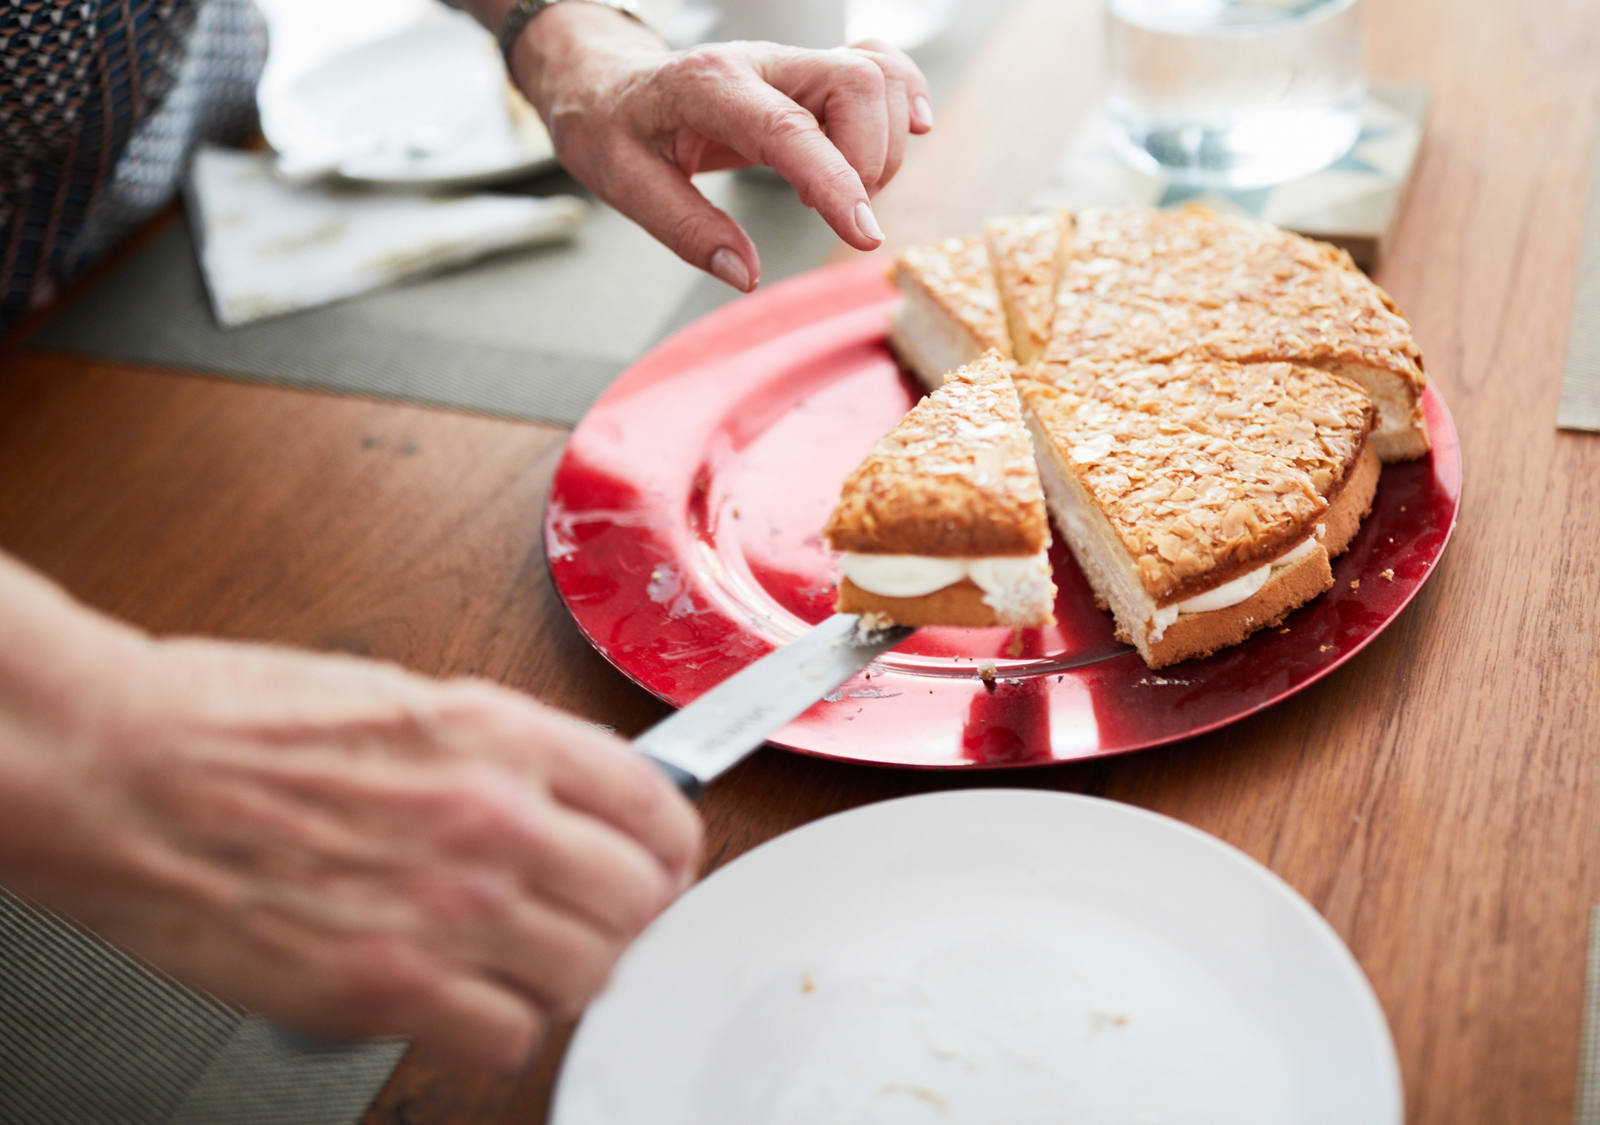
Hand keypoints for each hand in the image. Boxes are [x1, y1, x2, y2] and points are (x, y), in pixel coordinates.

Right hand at [0, 575, 700, 1071]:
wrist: (120, 768)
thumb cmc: (233, 721)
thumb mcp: (404, 698)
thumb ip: (501, 752)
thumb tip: (569, 795)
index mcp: (500, 733)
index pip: (656, 804)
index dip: (669, 845)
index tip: (657, 862)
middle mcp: (493, 817)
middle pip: (639, 899)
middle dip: (622, 913)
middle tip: (586, 917)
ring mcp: (448, 906)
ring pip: (588, 974)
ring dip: (562, 974)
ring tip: (518, 961)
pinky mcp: (385, 984)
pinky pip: (506, 1038)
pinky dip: (496, 1029)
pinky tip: (461, 1002)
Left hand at [510, 2, 932, 290]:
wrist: (609, 86)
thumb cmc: (614, 133)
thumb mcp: (625, 186)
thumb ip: (687, 231)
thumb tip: (745, 275)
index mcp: (708, 87)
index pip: (788, 127)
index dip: (835, 181)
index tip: (864, 234)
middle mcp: (760, 62)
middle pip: (855, 83)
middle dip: (869, 161)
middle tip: (838, 214)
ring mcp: (790, 62)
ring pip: (877, 75)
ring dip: (885, 143)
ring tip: (844, 190)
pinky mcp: (810, 71)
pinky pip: (880, 64)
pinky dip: (905, 98)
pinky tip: (907, 133)